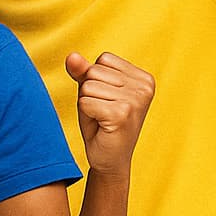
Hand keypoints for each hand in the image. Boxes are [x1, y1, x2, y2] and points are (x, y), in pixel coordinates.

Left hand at [65, 52, 154, 175]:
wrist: (109, 160)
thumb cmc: (101, 123)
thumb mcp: (92, 91)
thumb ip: (83, 70)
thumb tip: (71, 56)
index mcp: (144, 78)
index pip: (103, 59)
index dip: (95, 80)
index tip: (108, 100)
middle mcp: (144, 87)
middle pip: (94, 71)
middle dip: (89, 92)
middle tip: (102, 112)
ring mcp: (135, 100)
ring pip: (87, 86)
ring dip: (87, 103)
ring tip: (102, 119)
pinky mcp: (121, 114)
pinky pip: (85, 101)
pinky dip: (86, 114)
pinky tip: (100, 126)